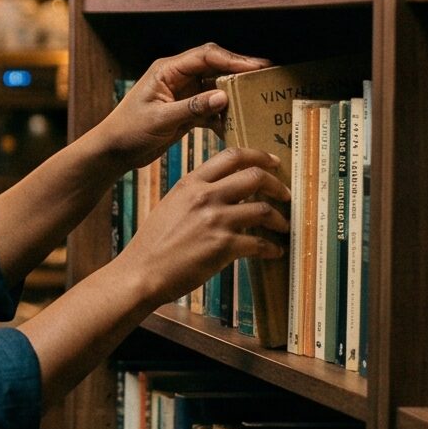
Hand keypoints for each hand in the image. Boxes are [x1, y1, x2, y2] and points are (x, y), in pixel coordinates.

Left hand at [91, 42, 270, 174]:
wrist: (113, 151)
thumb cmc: (128, 131)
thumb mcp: (160, 119)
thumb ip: (191, 108)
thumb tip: (223, 96)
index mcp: (168, 70)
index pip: (205, 56)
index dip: (232, 59)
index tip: (256, 67)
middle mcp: (177, 77)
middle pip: (215, 67)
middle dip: (240, 72)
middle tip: (267, 78)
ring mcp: (183, 94)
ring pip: (216, 88)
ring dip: (235, 96)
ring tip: (258, 101)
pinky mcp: (186, 111)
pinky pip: (211, 108)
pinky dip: (223, 116)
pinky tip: (237, 126)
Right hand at [112, 146, 289, 304]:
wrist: (142, 272)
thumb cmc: (153, 243)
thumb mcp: (171, 205)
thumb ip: (196, 194)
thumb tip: (223, 190)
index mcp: (191, 183)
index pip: (232, 156)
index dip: (259, 156)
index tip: (273, 163)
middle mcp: (205, 197)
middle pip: (254, 177)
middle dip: (277, 185)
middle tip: (285, 194)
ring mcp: (216, 221)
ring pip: (263, 210)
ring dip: (279, 219)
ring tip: (283, 225)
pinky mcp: (224, 246)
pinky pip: (259, 243)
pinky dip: (271, 248)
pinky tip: (274, 252)